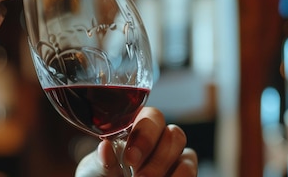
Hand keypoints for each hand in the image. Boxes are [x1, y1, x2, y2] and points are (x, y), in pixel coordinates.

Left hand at [75, 107, 197, 175]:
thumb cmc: (102, 173)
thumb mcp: (97, 167)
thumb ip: (103, 160)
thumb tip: (104, 147)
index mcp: (137, 124)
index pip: (152, 116)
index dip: (145, 136)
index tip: (130, 159)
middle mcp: (159, 136)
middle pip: (174, 134)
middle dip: (158, 159)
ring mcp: (174, 154)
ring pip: (188, 152)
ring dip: (167, 169)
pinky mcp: (183, 170)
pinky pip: (190, 169)